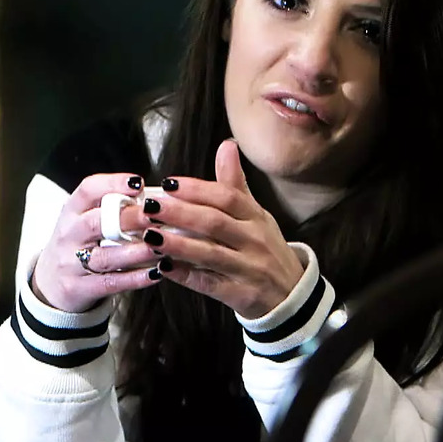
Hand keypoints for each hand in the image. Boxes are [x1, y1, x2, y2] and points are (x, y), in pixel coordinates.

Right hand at [32, 173, 163, 312]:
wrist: (48, 283)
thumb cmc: (76, 245)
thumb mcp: (82, 221)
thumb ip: (110, 209)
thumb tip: (154, 200)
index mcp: (71, 212)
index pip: (87, 190)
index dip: (112, 183)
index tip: (137, 183)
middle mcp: (69, 235)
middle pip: (96, 222)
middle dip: (127, 217)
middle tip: (154, 215)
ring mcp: (70, 263)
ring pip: (105, 256)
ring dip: (136, 252)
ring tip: (160, 246)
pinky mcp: (78, 288)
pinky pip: (110, 283)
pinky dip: (134, 279)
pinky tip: (155, 273)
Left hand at [139, 140, 304, 318]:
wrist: (292, 296)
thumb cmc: (265, 249)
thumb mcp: (256, 216)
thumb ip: (235, 184)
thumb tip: (226, 145)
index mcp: (256, 217)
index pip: (227, 197)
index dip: (197, 189)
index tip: (168, 183)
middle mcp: (255, 240)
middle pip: (215, 222)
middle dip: (181, 213)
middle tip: (150, 206)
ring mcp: (250, 269)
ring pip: (210, 254)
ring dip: (178, 244)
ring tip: (150, 236)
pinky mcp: (241, 295)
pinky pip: (210, 284)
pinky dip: (186, 275)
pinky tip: (163, 267)